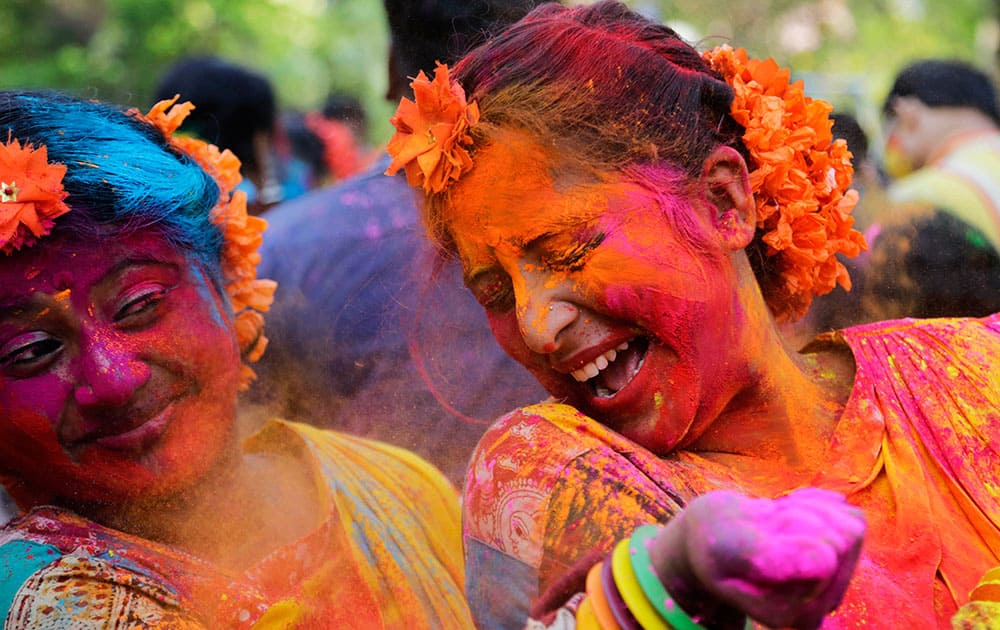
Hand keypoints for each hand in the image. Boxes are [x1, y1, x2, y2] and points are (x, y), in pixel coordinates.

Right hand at [650, 488, 865, 628]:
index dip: (790, 526)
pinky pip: (851, 515)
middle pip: (843, 538)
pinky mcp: (843, 558)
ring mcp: (836, 581)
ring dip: (809, 509)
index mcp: (793, 612)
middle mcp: (821, 603)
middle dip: (800, 516)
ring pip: (851, 525)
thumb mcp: (727, 547)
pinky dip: (819, 503)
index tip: (758, 528)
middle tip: (763, 524)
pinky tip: (789, 512)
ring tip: (774, 519)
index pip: (826, 554)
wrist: (712, 535)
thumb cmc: (714, 541)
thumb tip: (827, 560)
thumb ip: (769, 557)